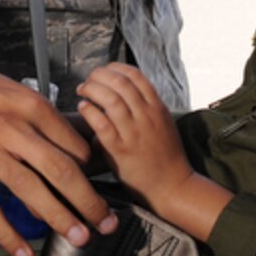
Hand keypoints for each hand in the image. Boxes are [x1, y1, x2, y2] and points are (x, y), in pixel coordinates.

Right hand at [0, 67, 117, 255]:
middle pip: (61, 171)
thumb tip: (68, 144)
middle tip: (106, 222)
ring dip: (59, 218)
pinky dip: (8, 235)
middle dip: (88, 200)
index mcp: (28, 106)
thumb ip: (38, 116)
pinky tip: (23, 254)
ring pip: (31, 191)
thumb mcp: (10, 89)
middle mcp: (12, 130)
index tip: (100, 184)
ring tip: (80, 238)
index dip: (91, 168)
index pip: (71, 142)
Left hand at [76, 63, 195, 210]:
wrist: (172, 186)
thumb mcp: (163, 124)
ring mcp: (134, 133)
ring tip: (82, 92)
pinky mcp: (121, 150)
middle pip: (120, 82)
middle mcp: (147, 117)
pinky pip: (101, 123)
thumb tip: (121, 93)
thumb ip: (145, 108)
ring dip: (91, 89)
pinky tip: (83, 108)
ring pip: (110, 99)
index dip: (115, 68)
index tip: (103, 71)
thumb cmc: (165, 157)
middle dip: (99, 75)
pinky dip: (89, 111)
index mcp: (157, 108)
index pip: (135, 75)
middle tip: (88, 81)